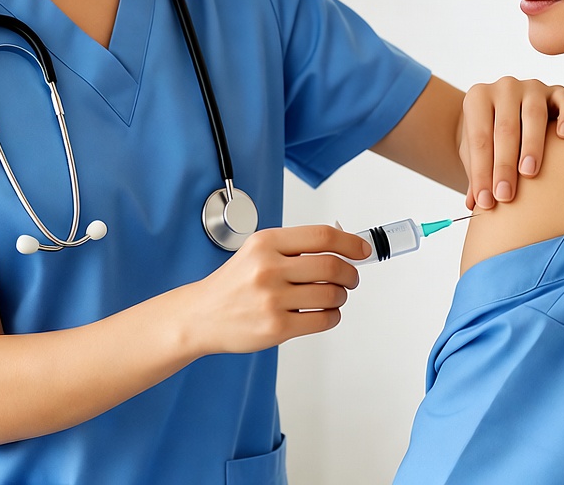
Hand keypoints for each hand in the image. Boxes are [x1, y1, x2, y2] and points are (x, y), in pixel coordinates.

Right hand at [189, 225, 370, 354]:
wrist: (201, 315)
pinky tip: (325, 312)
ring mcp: (272, 299)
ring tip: (333, 296)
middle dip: (350, 273)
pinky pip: (323, 319)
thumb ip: (294, 246)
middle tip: (351, 278)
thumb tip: (341, 246)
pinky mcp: (276, 327)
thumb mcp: (258, 250)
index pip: (322, 237)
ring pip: (331, 294)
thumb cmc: (234, 282)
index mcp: (266, 242)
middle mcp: (269, 268)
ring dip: (341, 296)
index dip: (350, 242)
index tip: (362, 249)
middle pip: (332, 266)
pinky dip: (333, 316)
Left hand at [459, 77, 563, 210]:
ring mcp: (531, 87)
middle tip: (506, 195)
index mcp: (478, 98)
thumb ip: (476, 173)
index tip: (486, 201)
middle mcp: (504, 88)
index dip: (481, 172)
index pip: (479, 139)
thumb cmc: (490, 136)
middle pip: (505, 128)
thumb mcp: (475, 151)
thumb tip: (475, 204)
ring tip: (529, 173)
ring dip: (531, 145)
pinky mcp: (556, 92)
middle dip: (504, 165)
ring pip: (534, 114)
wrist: (506, 110)